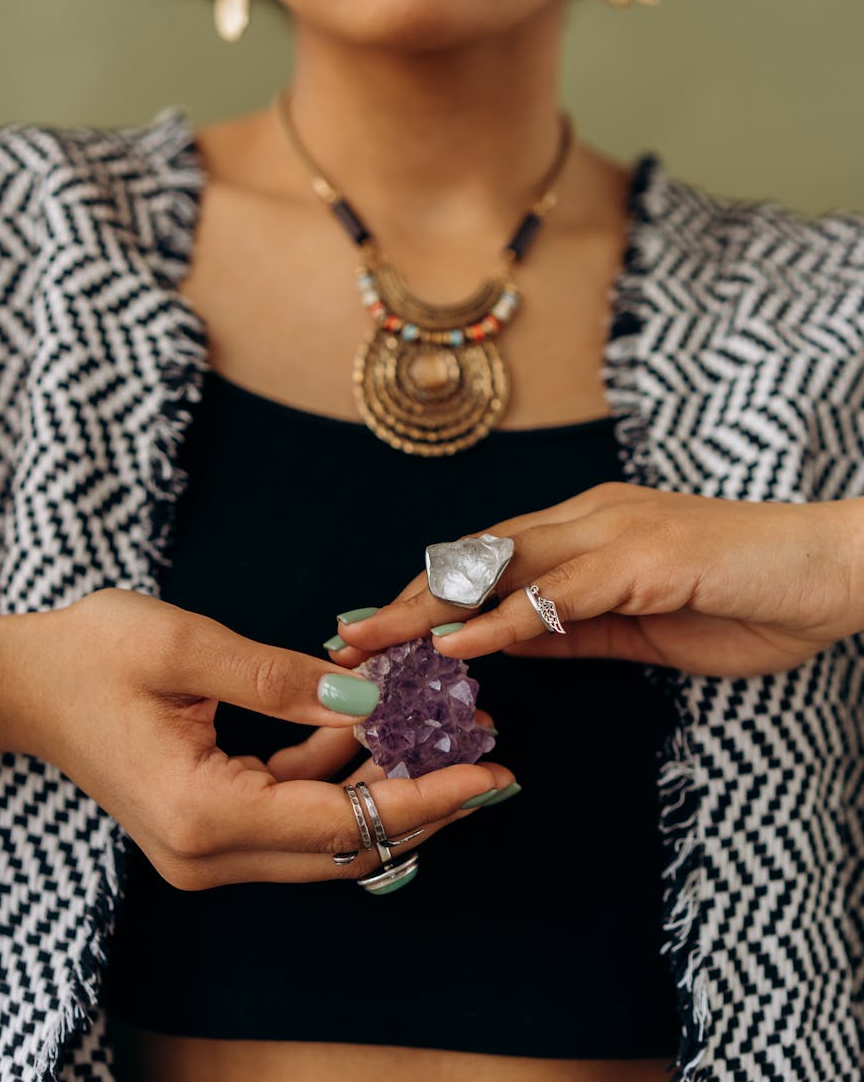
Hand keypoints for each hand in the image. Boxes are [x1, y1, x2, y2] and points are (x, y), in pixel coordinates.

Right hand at [1, 588, 513, 886]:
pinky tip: (374, 726)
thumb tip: (367, 700)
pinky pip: (296, 812)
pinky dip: (341, 776)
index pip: (344, 823)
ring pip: (328, 834)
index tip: (491, 774)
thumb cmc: (92, 654)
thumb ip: (282, 680)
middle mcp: (209, 853)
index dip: (426, 798)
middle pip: (348, 846)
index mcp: (204, 814)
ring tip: (449, 734)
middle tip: (492, 759)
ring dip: (388, 786)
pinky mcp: (209, 826)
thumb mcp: (188, 647)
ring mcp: (207, 848)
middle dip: (426, 802)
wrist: (23, 683)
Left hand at [329, 483, 863, 677]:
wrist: (835, 573)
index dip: (428, 594)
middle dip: (407, 599)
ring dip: (432, 607)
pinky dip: (502, 620)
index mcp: (589, 530)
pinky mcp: (647, 556)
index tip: (377, 630)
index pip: (489, 560)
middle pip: (477, 557)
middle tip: (348, 637)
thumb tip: (506, 645)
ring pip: (502, 566)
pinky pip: (560, 592)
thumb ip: (574, 629)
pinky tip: (457, 647)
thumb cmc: (746, 596)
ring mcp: (616, 531)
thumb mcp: (641, 627)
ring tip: (376, 642)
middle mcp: (591, 518)